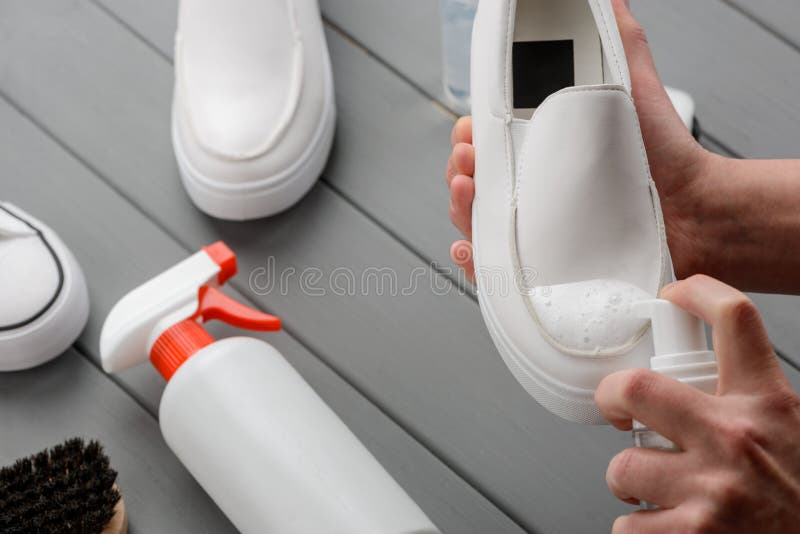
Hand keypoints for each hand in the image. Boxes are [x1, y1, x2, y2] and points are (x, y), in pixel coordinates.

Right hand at [445, 0, 713, 283]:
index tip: (471, 128)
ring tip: (467, 189)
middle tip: (470, 154)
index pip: (487, 144)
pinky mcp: (545, 268)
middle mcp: (534, 191)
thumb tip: (608, 0)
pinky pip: (496, 270)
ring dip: (458, 205)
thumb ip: (618, 42)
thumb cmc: (665, 157)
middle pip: (474, 182)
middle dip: (459, 166)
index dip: (470, 136)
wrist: (697, 211)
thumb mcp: (633, 89)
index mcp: (543, 152)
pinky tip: (469, 244)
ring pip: (476, 222)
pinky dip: (473, 258)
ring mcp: (537, 230)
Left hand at [596, 275, 799, 532]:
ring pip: (623, 467)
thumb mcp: (789, 429)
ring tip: (655, 490)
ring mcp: (712, 489)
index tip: (673, 294)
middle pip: (636, 386)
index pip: (735, 318)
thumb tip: (689, 381)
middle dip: (612, 398)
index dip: (696, 292)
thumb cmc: (799, 496)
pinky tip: (664, 527)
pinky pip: (627, 526)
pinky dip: (636, 530)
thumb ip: (746, 404)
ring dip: (629, 482)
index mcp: (767, 403)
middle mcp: (736, 438)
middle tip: (617, 411)